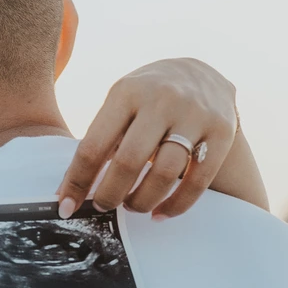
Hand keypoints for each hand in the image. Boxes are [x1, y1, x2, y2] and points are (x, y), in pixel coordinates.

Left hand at [57, 57, 238, 218]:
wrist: (201, 74)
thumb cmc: (147, 98)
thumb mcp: (121, 102)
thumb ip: (101, 139)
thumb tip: (71, 191)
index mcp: (127, 92)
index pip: (95, 145)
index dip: (77, 181)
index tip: (66, 207)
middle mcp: (162, 100)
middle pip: (129, 161)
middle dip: (110, 194)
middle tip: (102, 207)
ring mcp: (195, 115)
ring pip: (164, 173)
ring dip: (142, 200)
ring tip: (133, 206)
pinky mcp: (222, 131)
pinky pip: (198, 180)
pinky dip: (176, 205)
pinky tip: (161, 213)